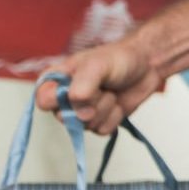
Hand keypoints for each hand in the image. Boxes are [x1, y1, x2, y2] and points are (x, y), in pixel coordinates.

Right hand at [40, 36, 158, 136]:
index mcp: (56, 81)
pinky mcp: (99, 122)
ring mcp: (81, 112)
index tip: (77, 93)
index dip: (59, 101)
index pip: (43, 100)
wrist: (146, 66)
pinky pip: (101, 130)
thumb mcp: (97, 64)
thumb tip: (78, 109)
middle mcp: (65, 99)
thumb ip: (83, 84)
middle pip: (65, 118)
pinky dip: (114, 118)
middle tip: (103, 88)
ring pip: (85, 126)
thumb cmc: (118, 58)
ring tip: (111, 92)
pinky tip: (118, 103)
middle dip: (90, 104)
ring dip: (104, 110)